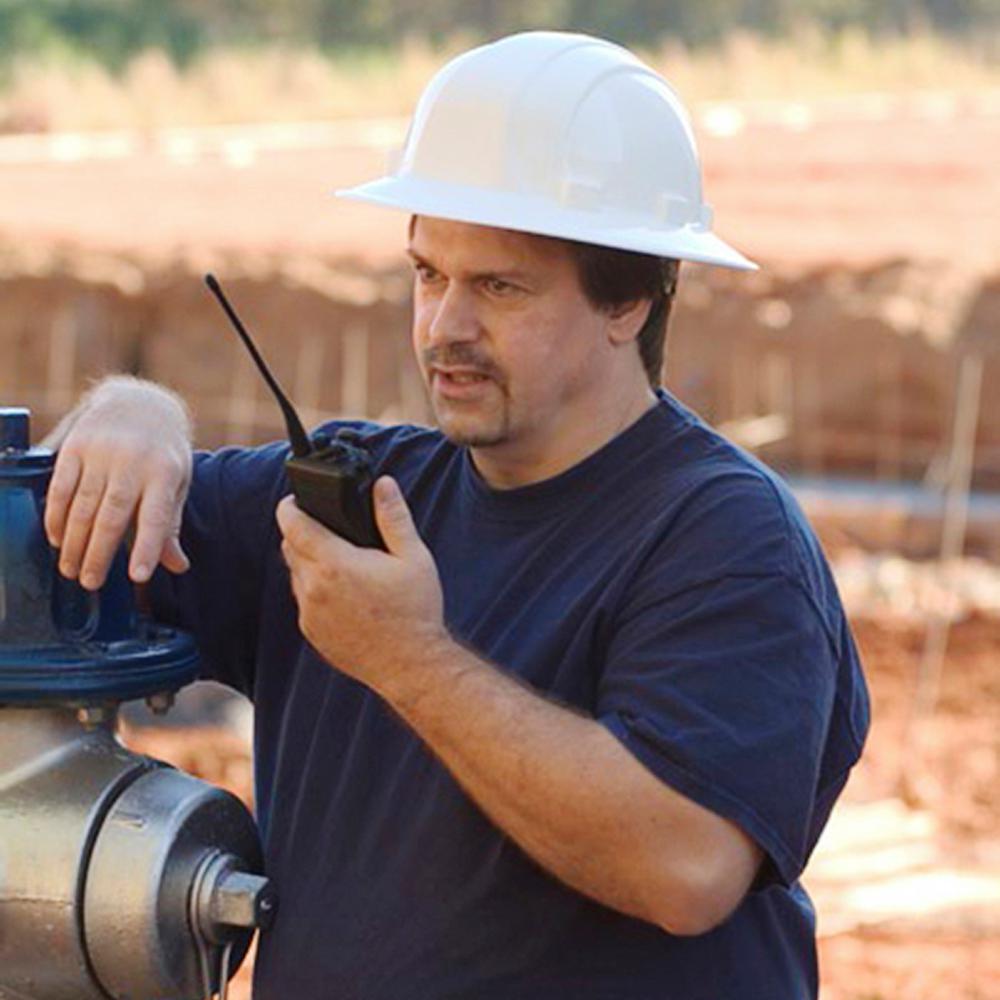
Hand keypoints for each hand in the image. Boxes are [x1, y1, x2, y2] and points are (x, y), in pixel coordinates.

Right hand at [44, 378, 192, 590]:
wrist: (140, 402)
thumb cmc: (163, 453)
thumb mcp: (176, 484)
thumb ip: (169, 524)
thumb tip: (177, 566)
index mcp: (165, 472)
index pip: (156, 517)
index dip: (146, 548)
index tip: (138, 577)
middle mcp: (133, 461)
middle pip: (113, 515)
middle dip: (99, 553)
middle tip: (89, 582)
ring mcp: (102, 452)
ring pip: (84, 505)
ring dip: (73, 541)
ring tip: (69, 569)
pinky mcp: (76, 446)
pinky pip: (61, 486)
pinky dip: (55, 515)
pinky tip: (55, 537)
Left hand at [276, 477, 445, 691]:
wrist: (410, 665)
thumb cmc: (414, 612)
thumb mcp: (413, 557)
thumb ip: (393, 517)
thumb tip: (383, 485)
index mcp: (335, 564)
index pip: (293, 525)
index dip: (289, 508)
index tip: (292, 500)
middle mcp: (314, 588)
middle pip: (290, 548)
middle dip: (301, 533)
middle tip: (327, 528)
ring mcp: (310, 613)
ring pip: (296, 576)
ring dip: (309, 562)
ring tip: (340, 561)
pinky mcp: (312, 633)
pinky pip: (304, 602)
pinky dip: (316, 591)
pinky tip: (344, 593)